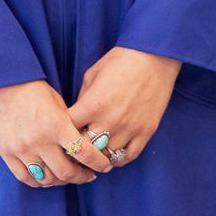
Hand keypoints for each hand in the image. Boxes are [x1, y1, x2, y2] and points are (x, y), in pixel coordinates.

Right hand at [0, 79, 112, 187]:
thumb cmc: (30, 87)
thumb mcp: (56, 101)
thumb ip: (69, 124)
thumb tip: (83, 143)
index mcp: (56, 124)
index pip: (84, 153)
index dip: (98, 163)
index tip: (104, 166)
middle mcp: (39, 141)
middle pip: (66, 173)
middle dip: (81, 177)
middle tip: (88, 175)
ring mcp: (21, 149)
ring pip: (46, 180)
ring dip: (61, 181)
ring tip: (67, 176)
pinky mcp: (6, 153)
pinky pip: (26, 178)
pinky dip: (39, 181)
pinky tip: (47, 177)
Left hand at [66, 47, 180, 168]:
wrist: (154, 56)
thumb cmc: (120, 60)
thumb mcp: (92, 74)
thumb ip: (82, 98)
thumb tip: (76, 116)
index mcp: (92, 104)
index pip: (68, 130)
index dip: (62, 132)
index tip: (61, 133)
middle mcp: (109, 120)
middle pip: (85, 149)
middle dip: (77, 148)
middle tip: (74, 148)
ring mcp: (129, 129)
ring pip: (106, 157)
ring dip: (97, 156)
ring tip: (93, 153)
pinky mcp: (145, 132)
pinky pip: (128, 157)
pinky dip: (118, 159)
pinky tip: (112, 153)